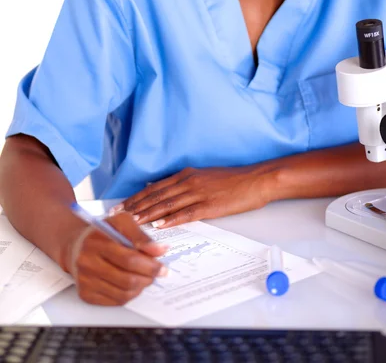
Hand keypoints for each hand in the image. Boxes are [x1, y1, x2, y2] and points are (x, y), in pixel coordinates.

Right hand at [63, 212, 168, 305]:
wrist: (77, 245)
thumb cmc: (103, 233)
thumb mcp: (121, 222)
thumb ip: (141, 235)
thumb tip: (160, 250)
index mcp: (97, 241)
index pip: (129, 259)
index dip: (150, 266)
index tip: (163, 267)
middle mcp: (88, 262)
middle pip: (127, 279)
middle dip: (148, 278)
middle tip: (156, 273)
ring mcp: (85, 280)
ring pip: (123, 293)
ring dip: (140, 287)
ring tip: (145, 278)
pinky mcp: (85, 294)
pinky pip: (115, 301)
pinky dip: (129, 295)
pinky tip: (132, 284)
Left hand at [110, 165, 269, 227]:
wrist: (255, 180)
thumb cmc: (230, 180)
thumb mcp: (201, 175)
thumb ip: (179, 182)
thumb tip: (155, 186)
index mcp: (185, 174)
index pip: (154, 188)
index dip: (135, 198)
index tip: (119, 206)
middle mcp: (188, 181)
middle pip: (155, 196)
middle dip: (134, 207)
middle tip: (115, 217)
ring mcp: (198, 193)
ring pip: (166, 205)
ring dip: (146, 214)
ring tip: (130, 222)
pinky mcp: (210, 205)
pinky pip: (186, 213)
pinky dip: (171, 220)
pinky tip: (159, 226)